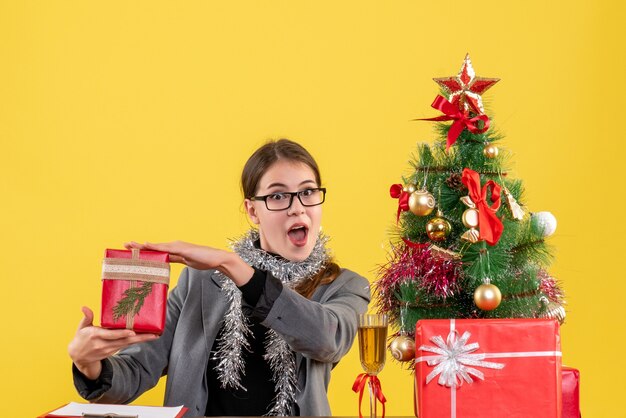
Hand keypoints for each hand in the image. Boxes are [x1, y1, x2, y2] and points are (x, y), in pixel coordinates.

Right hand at [68, 307, 157, 379]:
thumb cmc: (81, 339)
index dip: (122, 334)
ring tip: (155, 335)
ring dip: (142, 340)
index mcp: (96, 336)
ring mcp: (109, 349)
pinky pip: (126, 345)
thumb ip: (86, 317)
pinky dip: (136, 341)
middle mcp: (104, 344)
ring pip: (128, 343)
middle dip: (140, 338)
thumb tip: (84, 307)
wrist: (79, 357)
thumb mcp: (82, 328)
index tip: (132, 331)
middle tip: (154, 334)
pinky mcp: (113, 351)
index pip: (111, 335)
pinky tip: (146, 337)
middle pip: (124, 341)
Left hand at [124, 241, 253, 285]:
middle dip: (139, 247)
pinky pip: (166, 249)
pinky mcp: (182, 249)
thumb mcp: (187, 262)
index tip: (132, 250)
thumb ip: (176, 261)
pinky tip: (147, 245)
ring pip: (157, 247)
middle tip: (125, 245)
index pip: (156, 251)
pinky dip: (155, 247)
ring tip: (131, 245)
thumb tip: (167, 265)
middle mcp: (174, 246)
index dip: (144, 250)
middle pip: (154, 247)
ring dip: (143, 246)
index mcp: (175, 250)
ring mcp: (178, 246)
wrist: (218, 259)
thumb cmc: (204, 260)